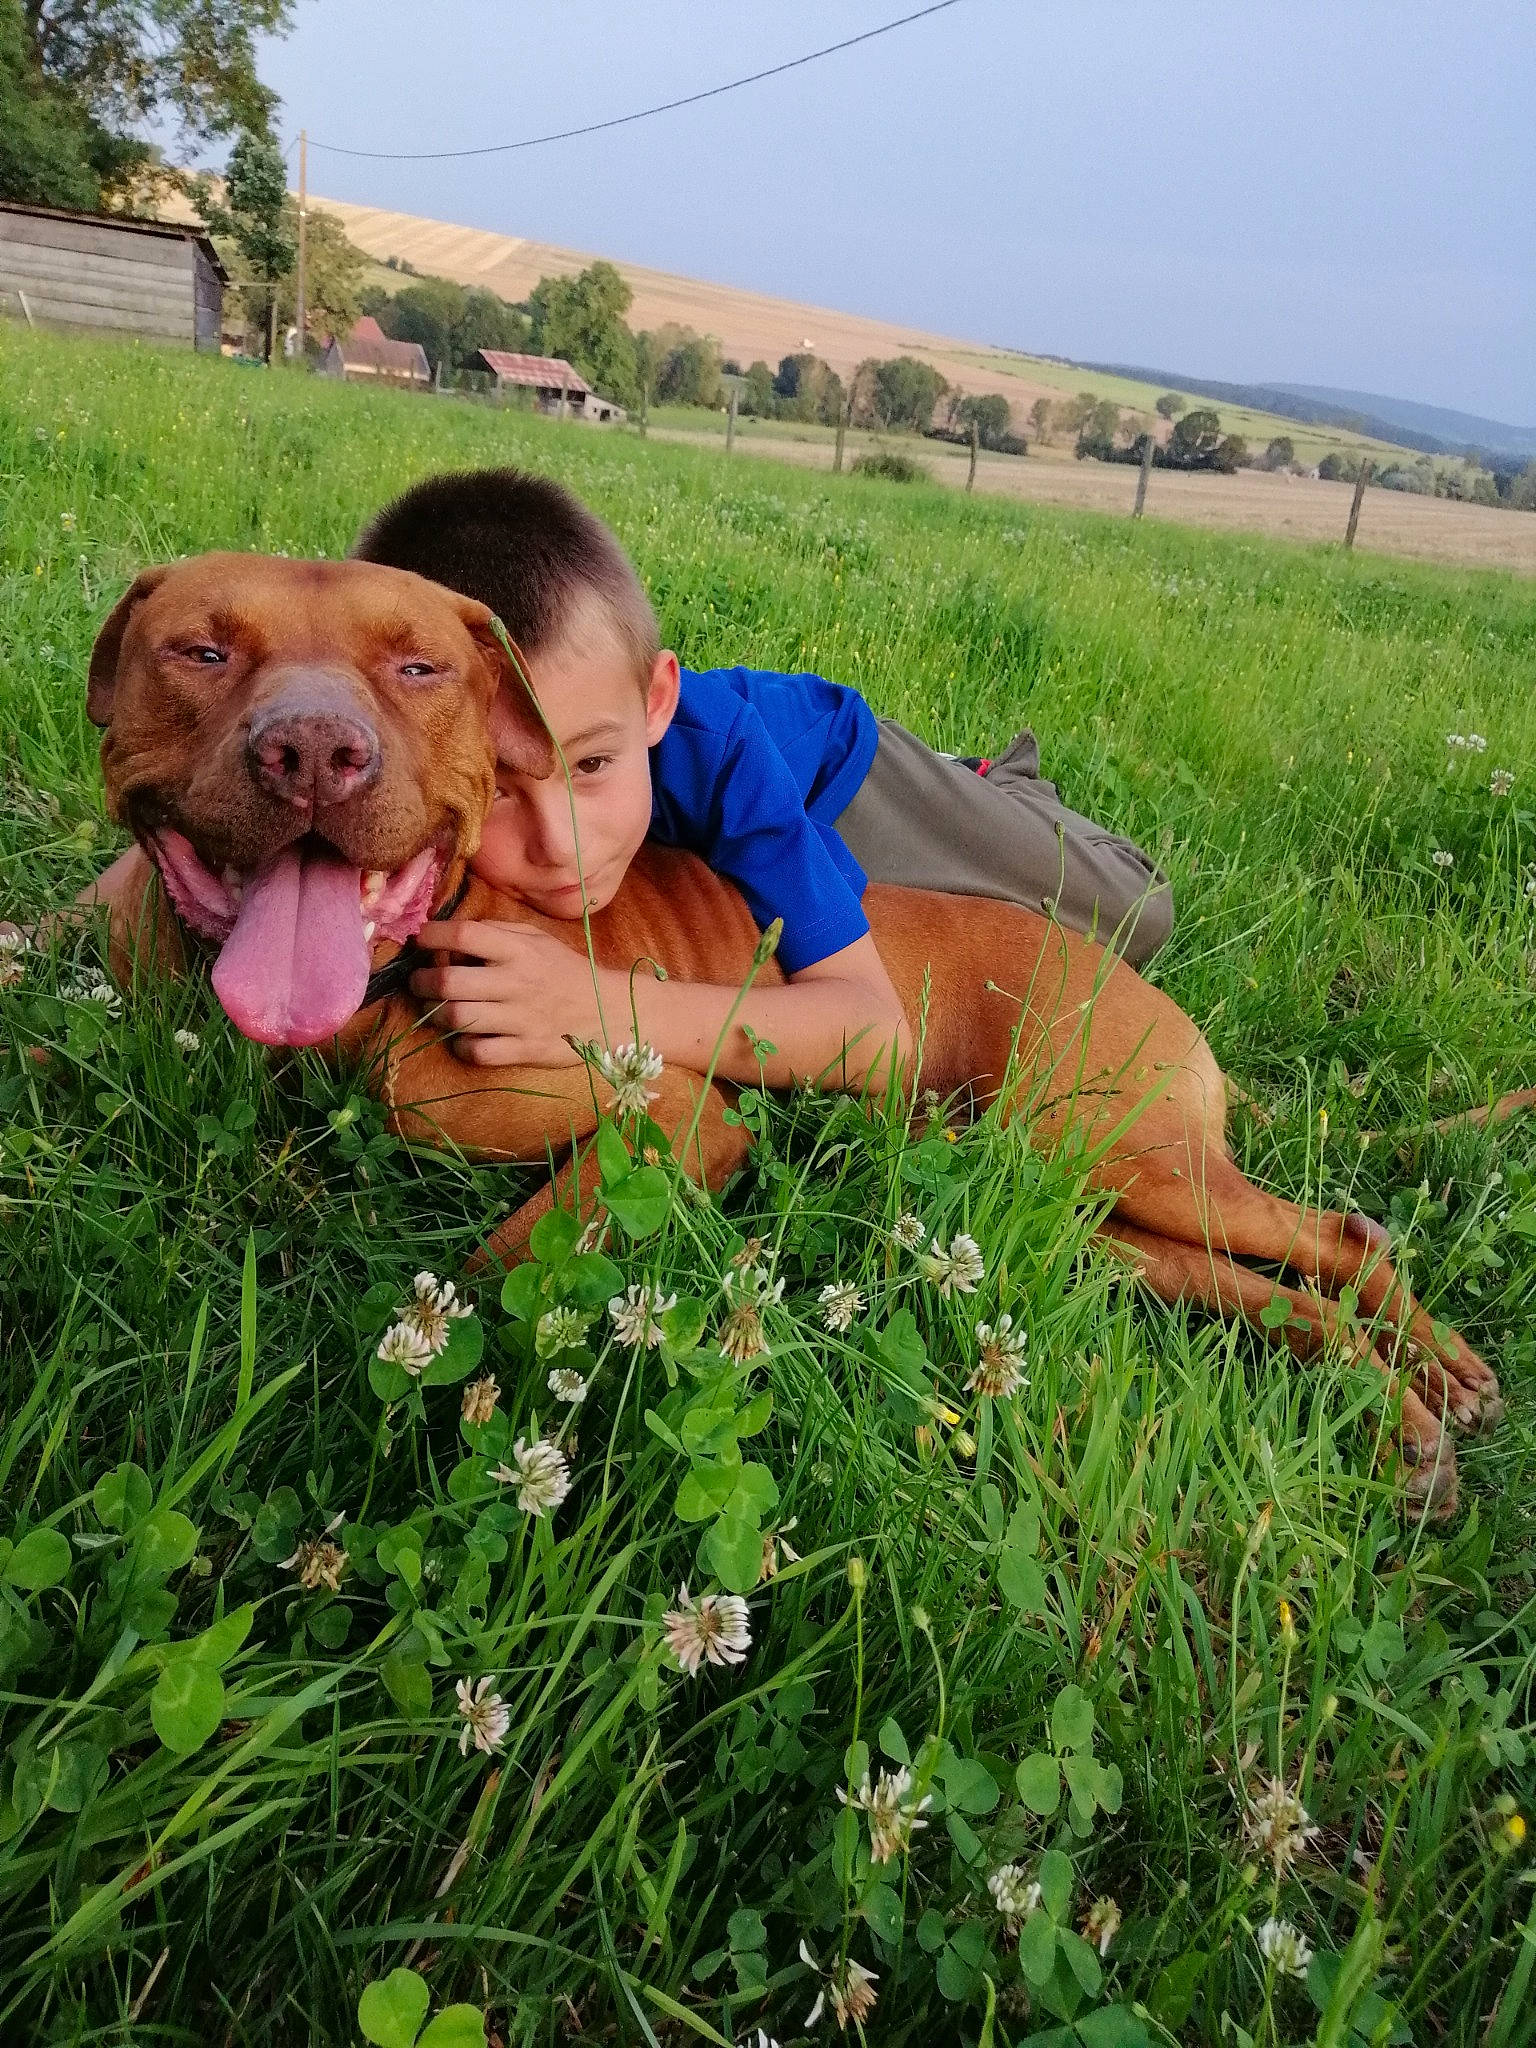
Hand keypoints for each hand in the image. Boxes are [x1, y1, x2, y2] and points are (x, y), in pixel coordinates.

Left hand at [411, 918, 624, 1066]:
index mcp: (520, 950)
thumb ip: (498, 932)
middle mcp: (517, 982)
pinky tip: (463, 1037)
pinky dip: (461, 1045)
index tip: (419, 939)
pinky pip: (478, 1051)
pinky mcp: (525, 1049)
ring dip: (434, 1012)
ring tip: (433, 1008)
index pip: (465, 935)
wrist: (607, 1011)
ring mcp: (520, 1019)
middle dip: (423, 980)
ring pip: (457, 1017)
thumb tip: (451, 934)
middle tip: (419, 981)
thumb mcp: (538, 939)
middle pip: (451, 981)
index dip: (433, 935)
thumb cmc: (565, 971)